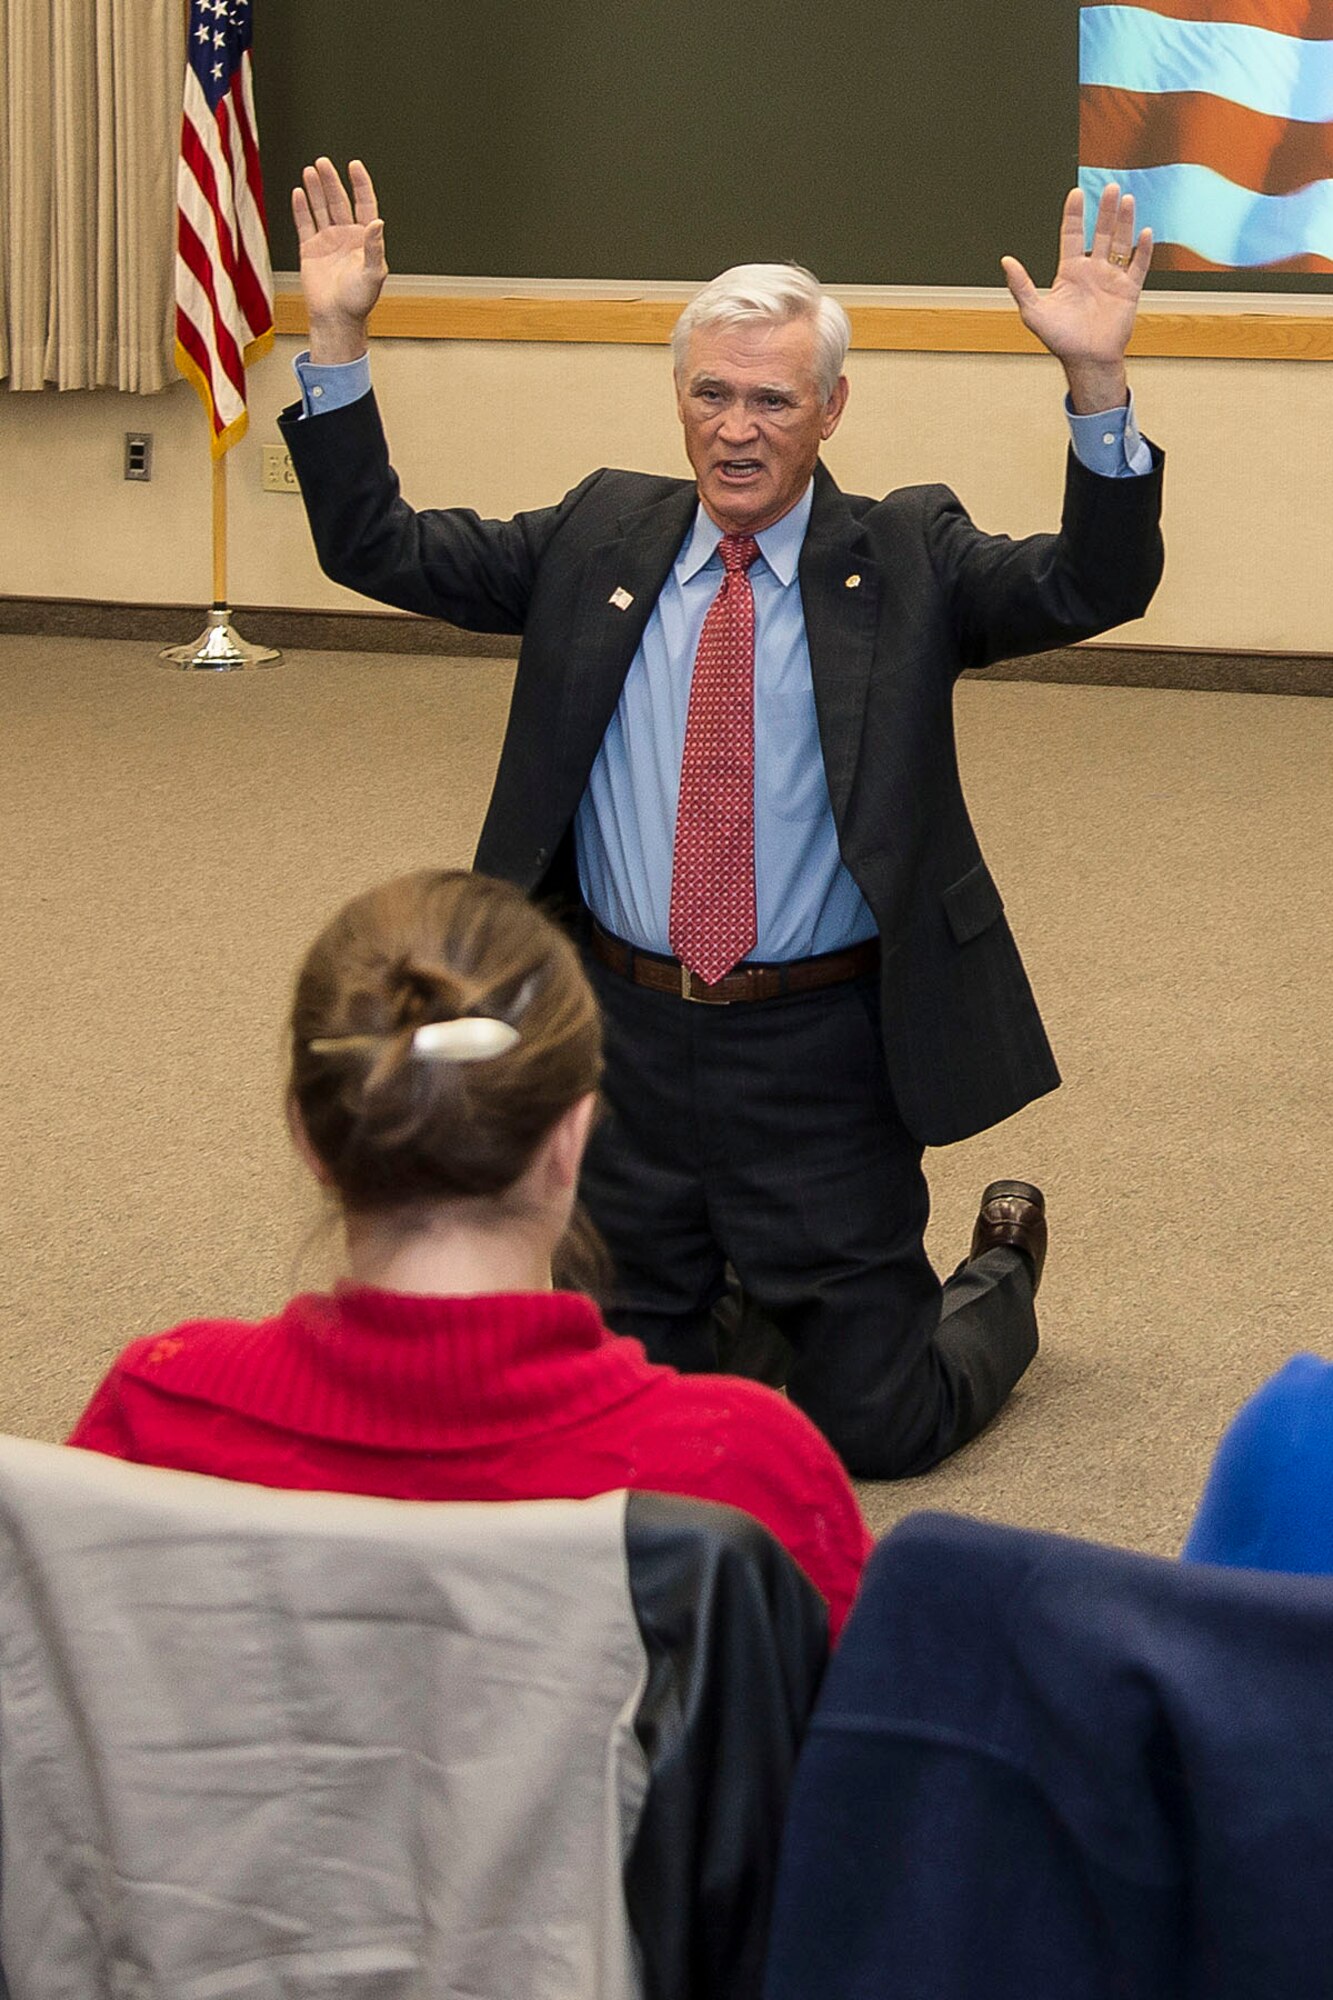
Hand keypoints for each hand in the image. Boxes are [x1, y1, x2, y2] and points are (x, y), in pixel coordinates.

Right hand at [291, 157, 387, 363]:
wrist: (335, 319)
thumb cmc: (358, 302)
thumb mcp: (372, 274)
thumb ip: (375, 248)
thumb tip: (378, 222)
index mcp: (364, 240)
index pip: (364, 204)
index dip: (360, 184)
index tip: (354, 165)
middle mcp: (346, 237)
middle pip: (339, 201)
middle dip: (332, 182)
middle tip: (323, 163)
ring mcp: (328, 241)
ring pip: (321, 208)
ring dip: (316, 189)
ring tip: (310, 170)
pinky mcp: (310, 249)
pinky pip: (304, 223)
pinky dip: (301, 208)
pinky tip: (298, 192)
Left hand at [1001, 184, 1151, 412]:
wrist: (1086, 361)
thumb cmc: (1060, 340)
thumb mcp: (1034, 312)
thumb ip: (1021, 285)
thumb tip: (1006, 260)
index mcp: (1070, 272)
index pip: (1071, 235)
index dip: (1074, 215)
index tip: (1076, 193)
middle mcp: (1092, 271)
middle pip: (1100, 233)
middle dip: (1106, 211)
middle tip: (1111, 187)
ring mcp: (1112, 279)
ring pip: (1120, 243)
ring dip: (1124, 222)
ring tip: (1127, 199)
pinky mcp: (1129, 291)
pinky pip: (1138, 266)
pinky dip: (1142, 250)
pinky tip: (1144, 232)